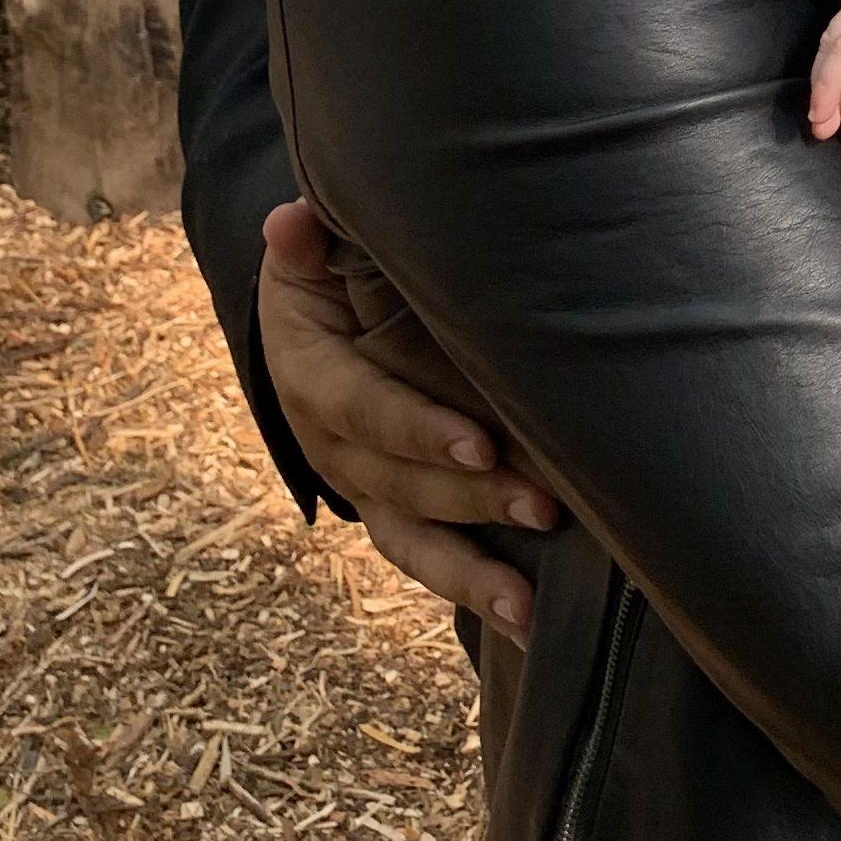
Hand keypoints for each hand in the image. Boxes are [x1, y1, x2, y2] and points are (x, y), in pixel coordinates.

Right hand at [259, 198, 561, 636]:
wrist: (316, 320)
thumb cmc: (336, 272)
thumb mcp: (317, 253)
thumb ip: (314, 243)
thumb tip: (295, 221)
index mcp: (310, 374)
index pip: (363, 406)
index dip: (418, 428)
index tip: (481, 443)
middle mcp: (330, 444)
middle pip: (399, 481)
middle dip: (472, 497)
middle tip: (545, 504)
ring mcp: (362, 485)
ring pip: (411, 539)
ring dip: (470, 572)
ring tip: (528, 603)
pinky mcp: (391, 511)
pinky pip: (424, 558)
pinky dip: (470, 589)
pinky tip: (523, 619)